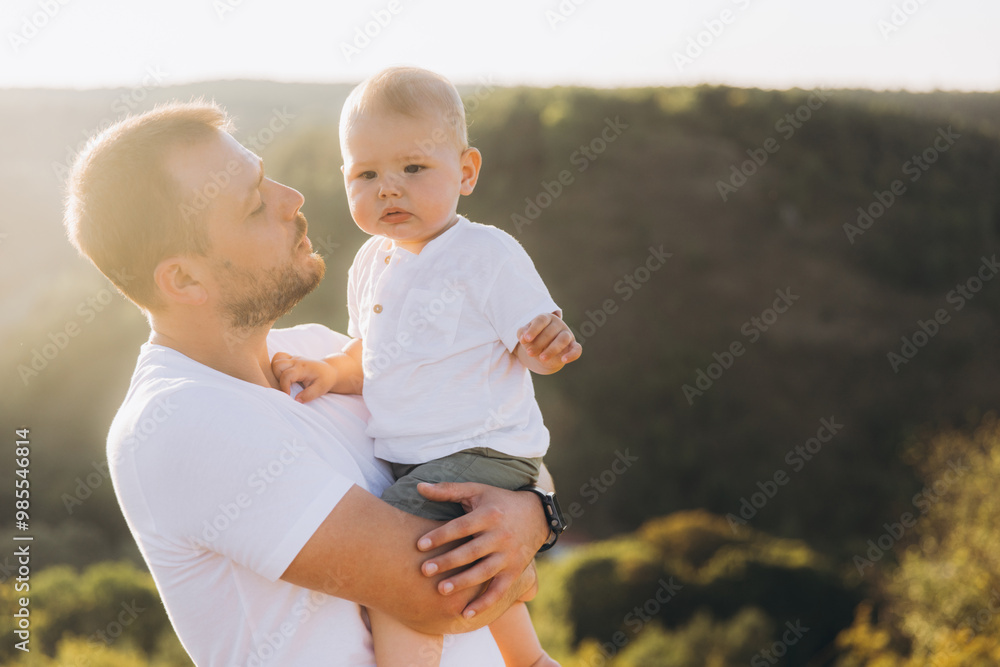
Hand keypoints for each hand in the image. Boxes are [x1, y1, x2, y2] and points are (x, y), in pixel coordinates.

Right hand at [270, 352, 336, 401]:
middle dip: (278, 377)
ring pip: (276, 360)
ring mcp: (294, 358)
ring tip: (285, 380)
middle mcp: (297, 361)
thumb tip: (296, 400)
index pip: (287, 375)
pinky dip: (278, 366)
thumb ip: (308, 395)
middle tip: (287, 386)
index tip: (288, 395)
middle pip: (277, 365)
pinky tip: (284, 374)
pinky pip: (279, 357)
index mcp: (303, 368)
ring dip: (276, 371)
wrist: (330, 370)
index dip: (284, 386)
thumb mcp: (320, 389)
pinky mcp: (292, 359)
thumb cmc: (325, 380)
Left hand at [414, 482, 548, 618]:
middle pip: (471, 552)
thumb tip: (419, 486)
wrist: (537, 514)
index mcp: (489, 515)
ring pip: (484, 572)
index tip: (420, 545)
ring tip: (441, 590)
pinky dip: (485, 603)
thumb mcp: (476, 490)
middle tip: (424, 570)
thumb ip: (448, 490)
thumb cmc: (498, 501)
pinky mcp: (515, 570)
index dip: (440, 536)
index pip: (461, 527)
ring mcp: (509, 555)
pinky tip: (466, 613)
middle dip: (447, 562)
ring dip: (462, 582)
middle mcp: (500, 536)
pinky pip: (499, 590)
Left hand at [516, 313, 582, 373]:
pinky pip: (577, 349)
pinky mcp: (573, 346)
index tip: (526, 339)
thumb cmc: (532, 340)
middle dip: (538, 344)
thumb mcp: (524, 335)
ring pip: (563, 339)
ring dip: (552, 349)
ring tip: (542, 358)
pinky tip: (564, 360)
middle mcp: (558, 324)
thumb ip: (522, 333)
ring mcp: (567, 334)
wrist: (541, 353)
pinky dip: (572, 355)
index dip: (533, 329)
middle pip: (550, 332)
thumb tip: (523, 337)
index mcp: (546, 318)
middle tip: (529, 353)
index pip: (541, 320)